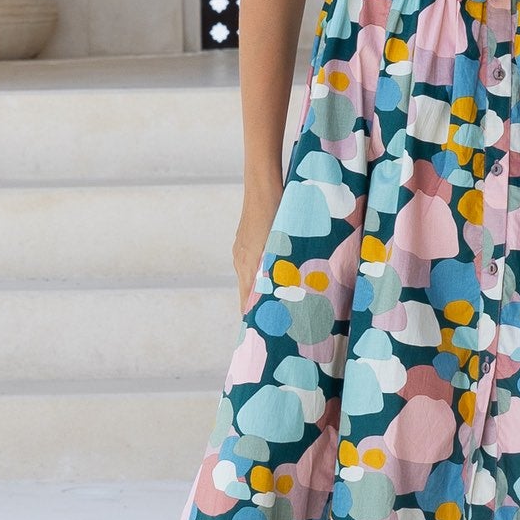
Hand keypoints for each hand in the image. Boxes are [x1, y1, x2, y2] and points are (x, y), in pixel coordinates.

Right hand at [233, 184, 282, 311]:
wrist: (263, 187)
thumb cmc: (275, 213)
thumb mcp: (279, 245)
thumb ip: (276, 271)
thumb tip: (279, 295)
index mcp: (247, 265)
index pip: (246, 302)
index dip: (254, 317)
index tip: (264, 333)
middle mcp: (241, 260)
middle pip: (248, 292)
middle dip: (260, 307)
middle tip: (276, 322)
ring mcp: (242, 250)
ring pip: (251, 277)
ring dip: (263, 289)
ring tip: (279, 302)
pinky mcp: (246, 241)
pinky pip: (253, 264)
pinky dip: (262, 274)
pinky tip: (275, 274)